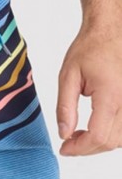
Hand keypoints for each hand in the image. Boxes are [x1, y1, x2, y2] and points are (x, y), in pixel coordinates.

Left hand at [57, 28, 121, 155]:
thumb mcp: (68, 76)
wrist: (112, 30)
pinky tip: (97, 128)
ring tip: (80, 135)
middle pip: (111, 142)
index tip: (64, 148)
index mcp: (111, 94)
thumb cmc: (91, 48)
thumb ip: (65, 107)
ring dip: (101, 143)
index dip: (80, 148)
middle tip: (68, 142)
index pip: (99, 135)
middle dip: (87, 148)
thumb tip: (64, 134)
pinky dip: (113, 135)